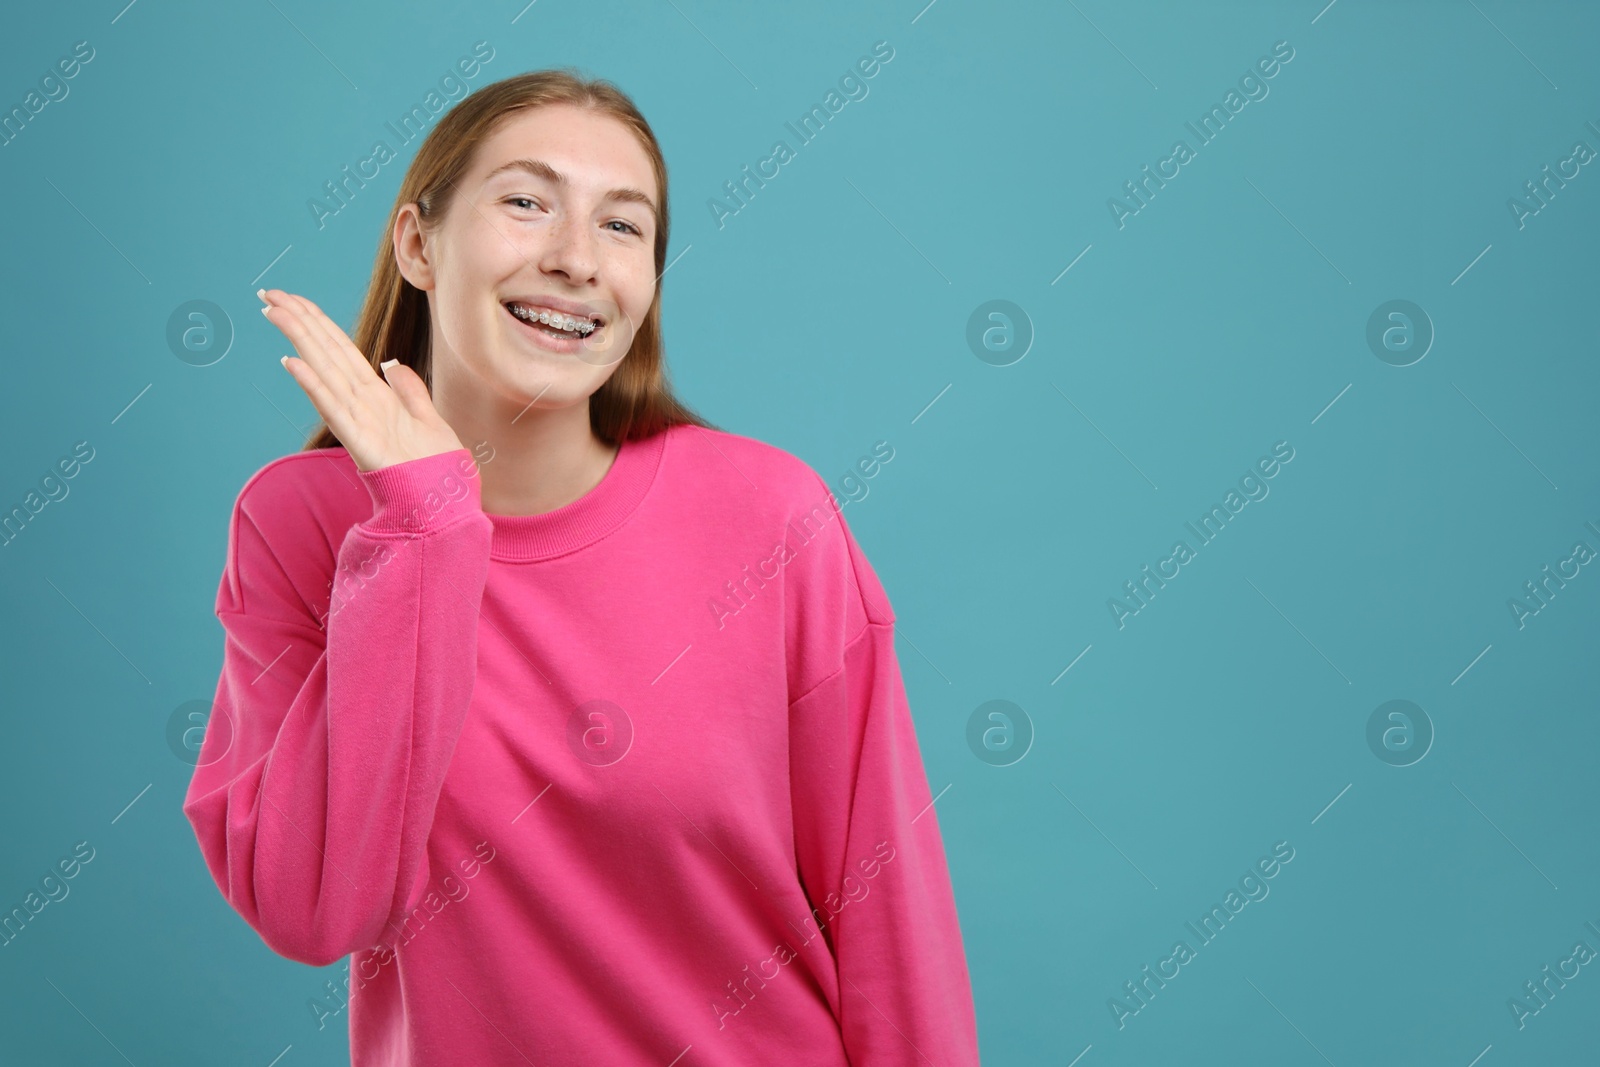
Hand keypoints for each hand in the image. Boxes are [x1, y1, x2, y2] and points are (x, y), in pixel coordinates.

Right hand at [260, 288, 463, 472]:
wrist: (444, 506)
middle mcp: (362, 405)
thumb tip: (391, 363)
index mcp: (377, 397)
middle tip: (267, 292)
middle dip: (299, 321)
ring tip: (273, 311)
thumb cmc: (435, 470)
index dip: (318, 322)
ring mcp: (358, 422)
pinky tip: (292, 362)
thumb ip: (410, 392)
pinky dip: (313, 386)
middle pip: (326, 353)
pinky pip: (334, 409)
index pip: (342, 350)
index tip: (292, 298)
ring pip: (324, 372)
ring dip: (299, 340)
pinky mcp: (361, 443)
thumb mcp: (429, 420)